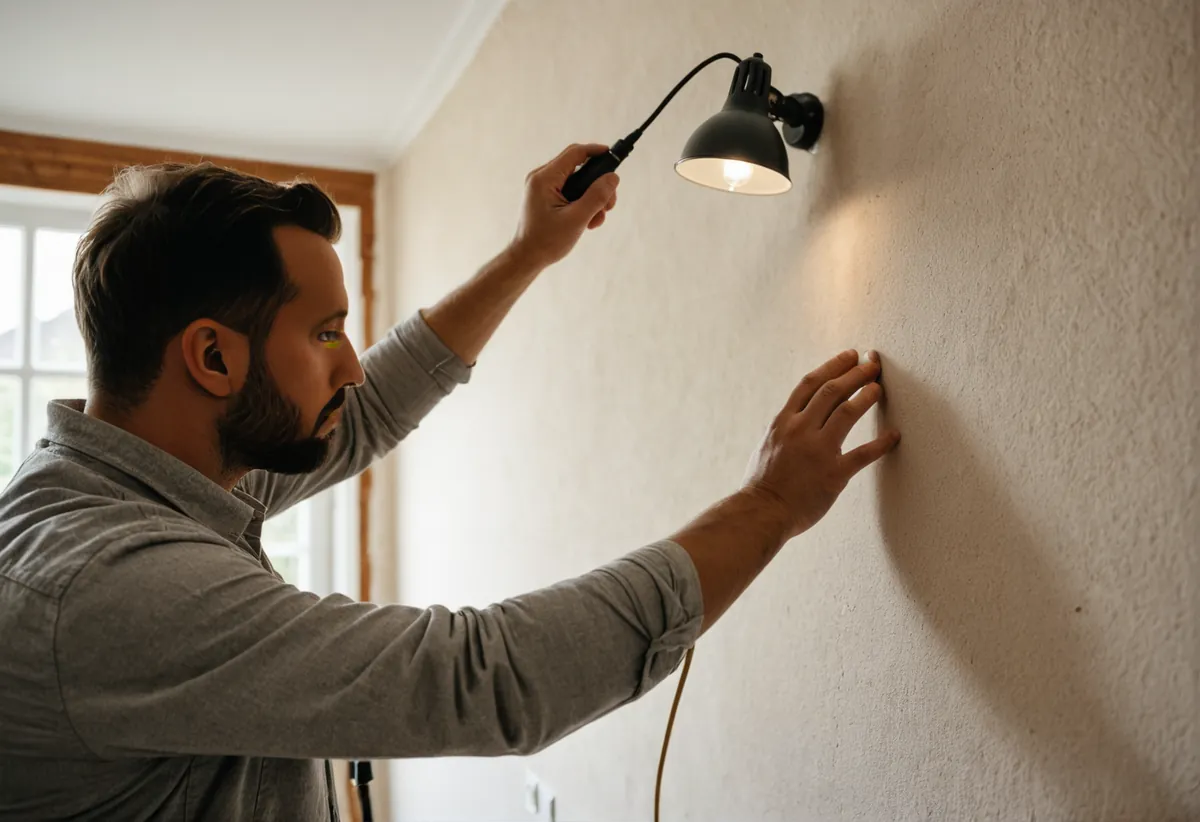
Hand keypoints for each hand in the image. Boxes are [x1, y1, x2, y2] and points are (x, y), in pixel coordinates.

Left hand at [510, 144, 619, 268]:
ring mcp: (543, 187)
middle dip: (598, 185)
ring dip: (592, 198)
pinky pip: (570, 192)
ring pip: (577, 182)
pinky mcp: (546, 197)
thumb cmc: (547, 241)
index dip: (597, 152)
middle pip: (579, 167)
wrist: (527, 258)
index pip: (575, 153)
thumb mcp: (577, 219)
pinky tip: (588, 222)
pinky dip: (583, 203)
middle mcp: (541, 178)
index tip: (614, 156)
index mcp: (544, 179)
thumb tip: (613, 177)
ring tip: (597, 219)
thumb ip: (596, 196)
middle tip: (609, 204)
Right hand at [741, 350, 900, 540]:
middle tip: (873, 364)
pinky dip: (882, 443)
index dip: (832, 366)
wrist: (762, 512)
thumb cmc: (763, 483)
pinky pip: (864, 454)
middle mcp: (800, 430)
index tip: (850, 356)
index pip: (810, 384)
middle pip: (832, 391)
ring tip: (879, 388)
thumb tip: (800, 415)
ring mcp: (817, 450)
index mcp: (783, 421)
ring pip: (847, 412)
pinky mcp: (833, 474)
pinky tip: (894, 435)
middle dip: (855, 373)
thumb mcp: (767, 444)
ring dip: (867, 396)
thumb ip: (785, 427)